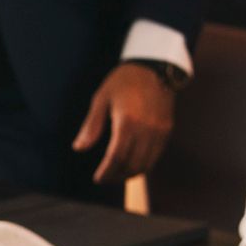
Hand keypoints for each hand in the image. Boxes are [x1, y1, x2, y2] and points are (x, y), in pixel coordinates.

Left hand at [72, 64, 174, 183]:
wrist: (153, 67)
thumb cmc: (123, 81)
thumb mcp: (101, 99)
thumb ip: (91, 126)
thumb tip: (79, 148)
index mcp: (127, 121)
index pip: (116, 157)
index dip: (106, 172)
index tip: (97, 178)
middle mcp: (146, 129)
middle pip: (131, 165)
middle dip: (117, 176)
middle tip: (105, 178)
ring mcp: (159, 131)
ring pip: (146, 164)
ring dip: (130, 173)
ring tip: (117, 174)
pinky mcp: (167, 130)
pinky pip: (155, 156)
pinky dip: (143, 164)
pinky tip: (131, 163)